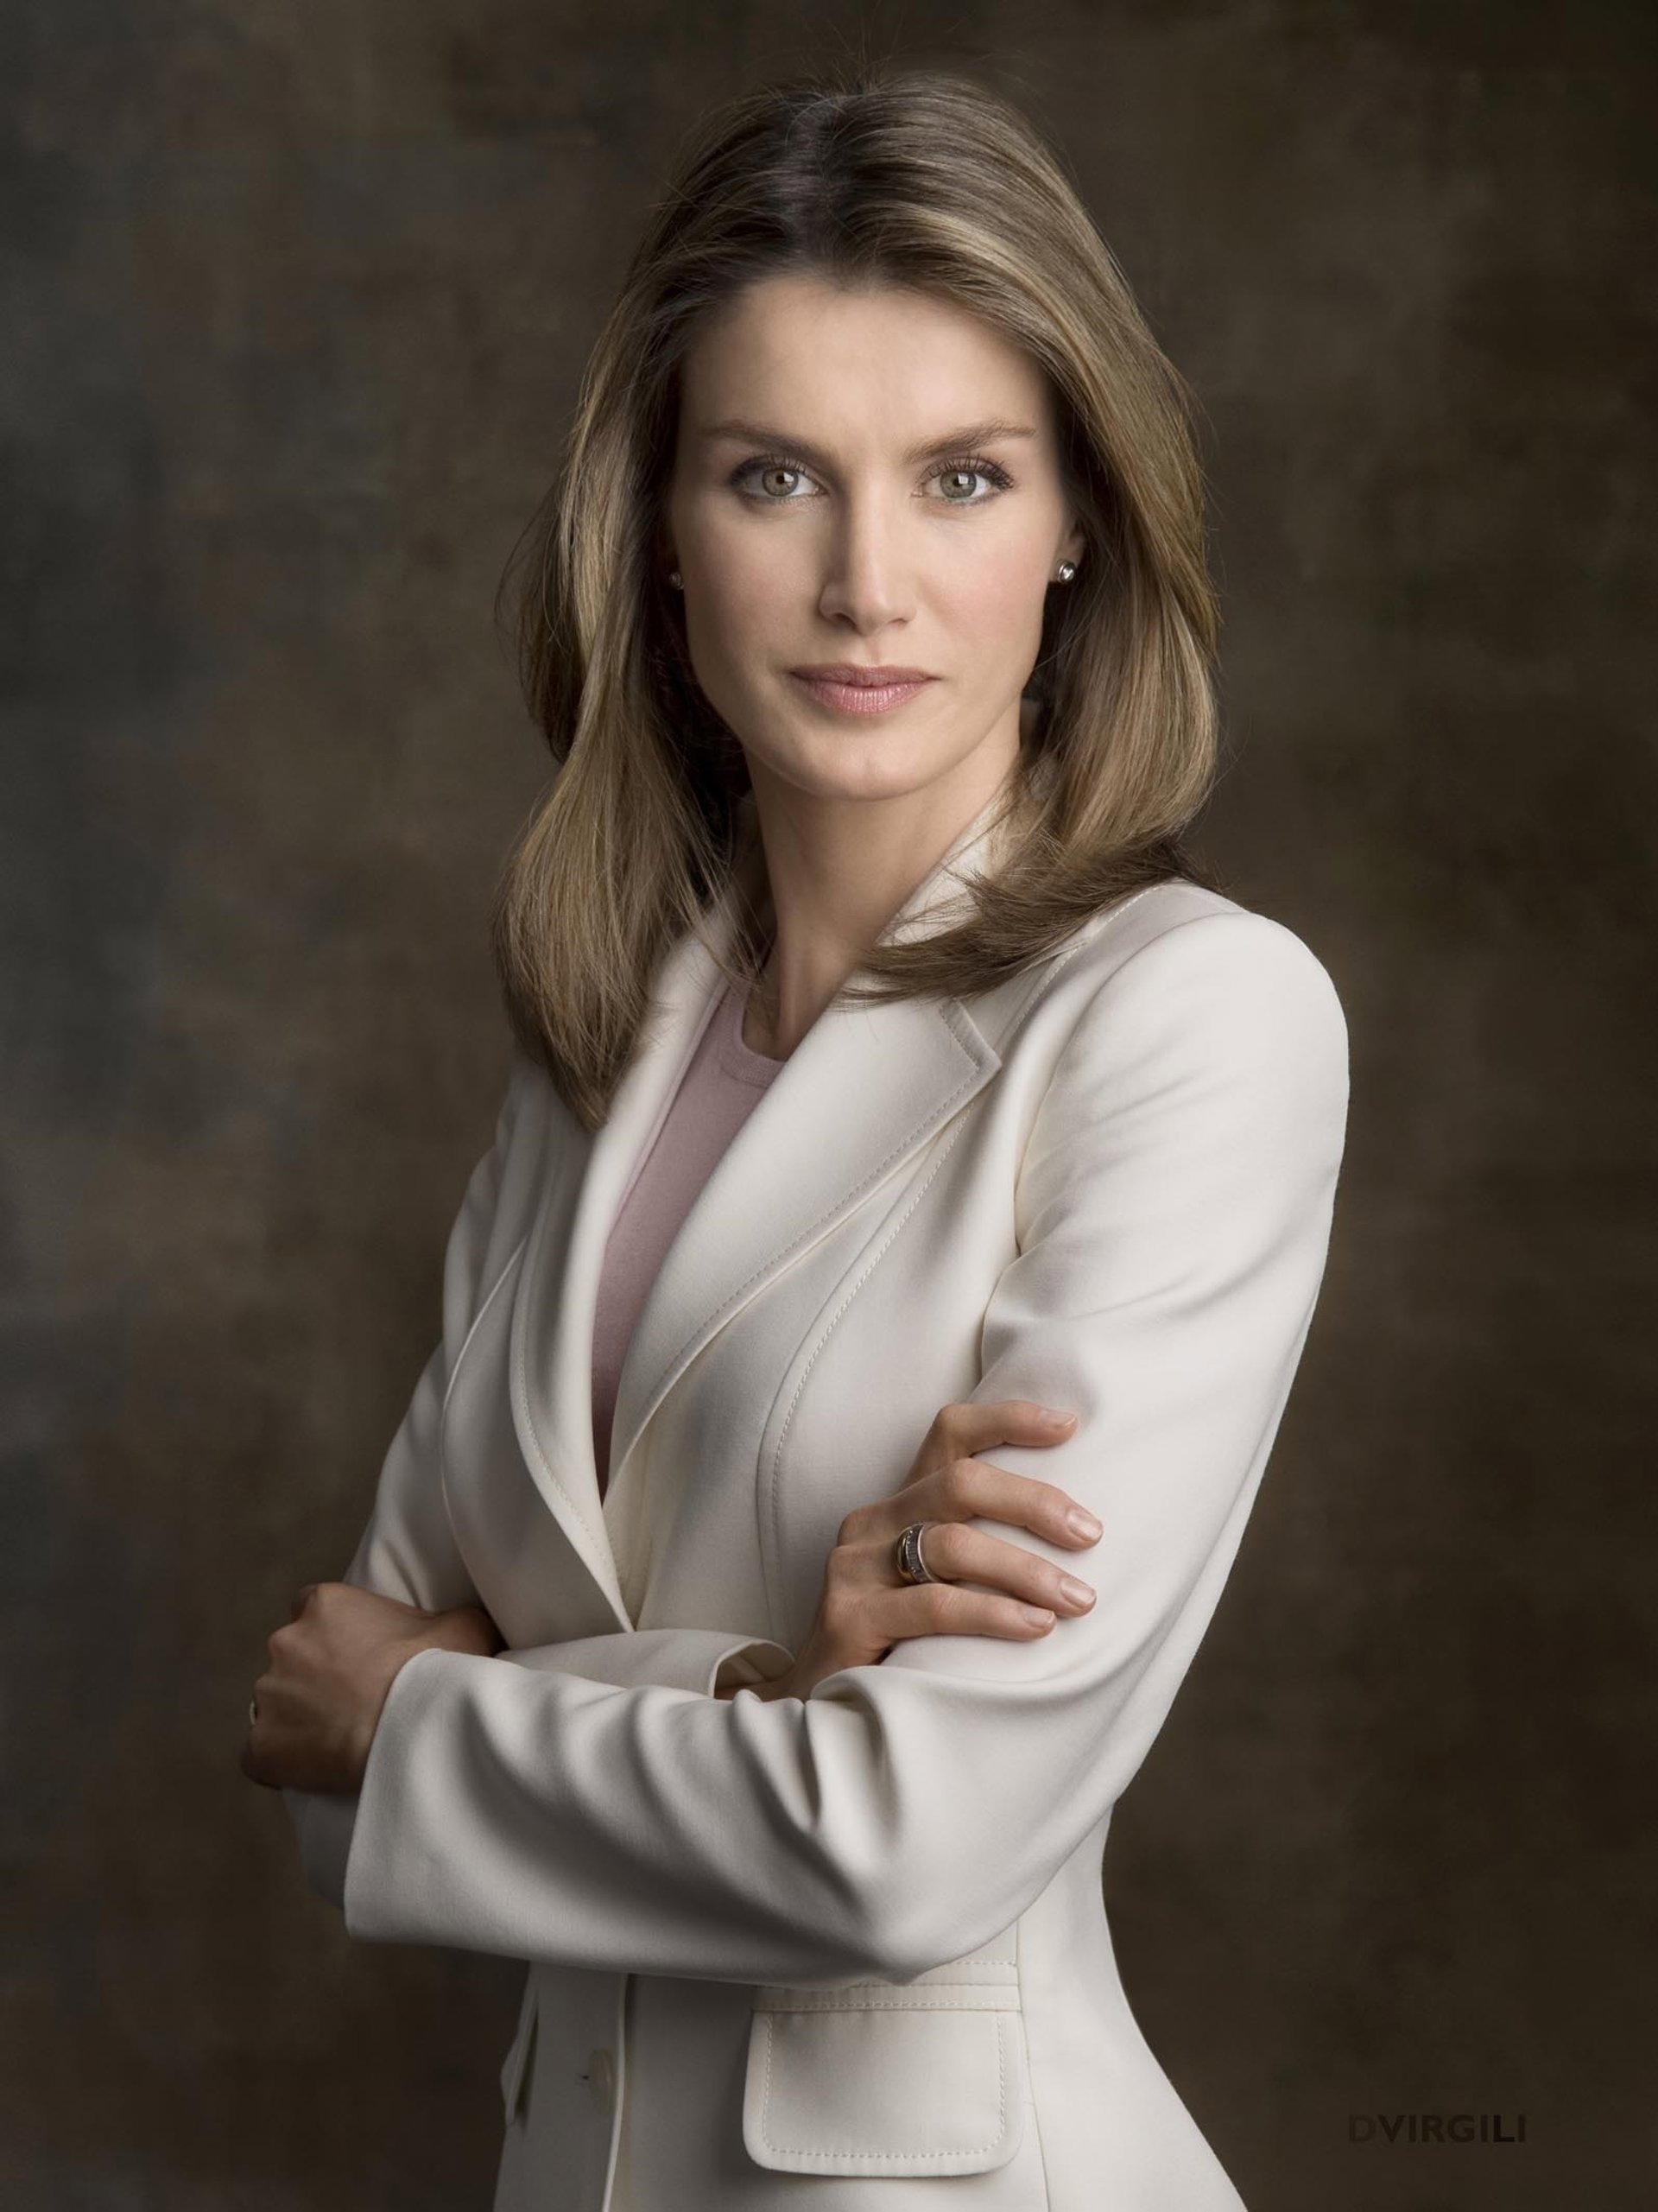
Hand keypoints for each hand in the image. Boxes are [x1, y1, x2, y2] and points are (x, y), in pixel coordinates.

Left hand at [240, 1582, 502, 1793]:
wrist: (412, 1730)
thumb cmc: (437, 1671)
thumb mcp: (463, 1624)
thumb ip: (447, 1616)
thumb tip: (461, 1625)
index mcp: (323, 1603)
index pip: (311, 1608)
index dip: (333, 1634)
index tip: (358, 1657)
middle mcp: (284, 1642)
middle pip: (290, 1657)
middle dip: (313, 1676)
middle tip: (354, 1701)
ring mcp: (267, 1696)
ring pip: (275, 1706)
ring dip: (298, 1718)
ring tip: (340, 1739)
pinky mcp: (259, 1747)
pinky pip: (261, 1755)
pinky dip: (280, 1763)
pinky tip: (314, 1770)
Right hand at [738, 1400, 1099, 1702]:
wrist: (815, 1719)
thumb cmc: (897, 1648)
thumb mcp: (936, 1584)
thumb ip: (981, 1552)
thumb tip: (1078, 1537)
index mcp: (899, 1504)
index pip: (950, 1434)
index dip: (1008, 1420)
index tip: (1069, 1427)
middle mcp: (872, 1523)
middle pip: (960, 1482)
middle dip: (1034, 1503)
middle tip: (1091, 1535)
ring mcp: (854, 1569)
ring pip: (952, 1543)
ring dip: (1026, 1569)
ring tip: (1079, 1599)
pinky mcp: (848, 1619)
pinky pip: (934, 1606)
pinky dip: (993, 1614)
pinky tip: (1035, 1628)